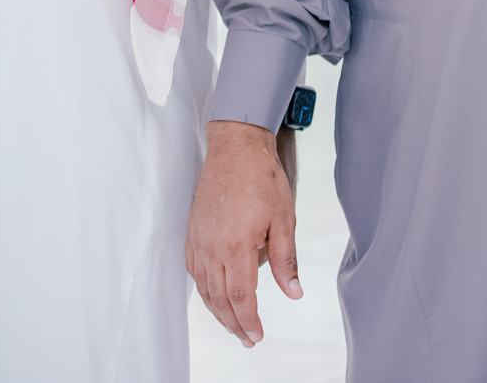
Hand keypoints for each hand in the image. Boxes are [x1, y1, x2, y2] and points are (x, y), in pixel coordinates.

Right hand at [186, 120, 302, 346]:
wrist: (236, 147)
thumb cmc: (261, 177)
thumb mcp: (284, 219)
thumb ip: (287, 260)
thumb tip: (294, 292)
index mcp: (236, 246)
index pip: (240, 296)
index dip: (248, 320)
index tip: (257, 335)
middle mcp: (211, 246)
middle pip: (219, 298)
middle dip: (233, 322)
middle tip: (247, 339)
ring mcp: (198, 239)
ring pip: (203, 287)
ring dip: (217, 310)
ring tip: (232, 324)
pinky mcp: (192, 231)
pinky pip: (193, 270)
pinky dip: (203, 289)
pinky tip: (212, 295)